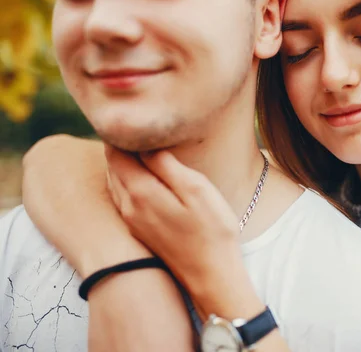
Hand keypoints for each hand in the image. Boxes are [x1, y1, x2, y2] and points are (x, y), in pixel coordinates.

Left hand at [21, 134, 195, 350]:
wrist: (212, 276)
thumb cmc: (212, 230)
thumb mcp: (196, 190)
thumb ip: (167, 166)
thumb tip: (147, 144)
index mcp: (140, 192)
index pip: (116, 153)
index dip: (120, 134)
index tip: (132, 119)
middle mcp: (129, 207)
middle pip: (113, 167)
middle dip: (120, 147)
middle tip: (135, 129)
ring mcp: (132, 222)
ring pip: (116, 183)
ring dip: (123, 164)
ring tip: (139, 148)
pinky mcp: (141, 232)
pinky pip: (123, 198)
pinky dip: (128, 181)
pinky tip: (144, 179)